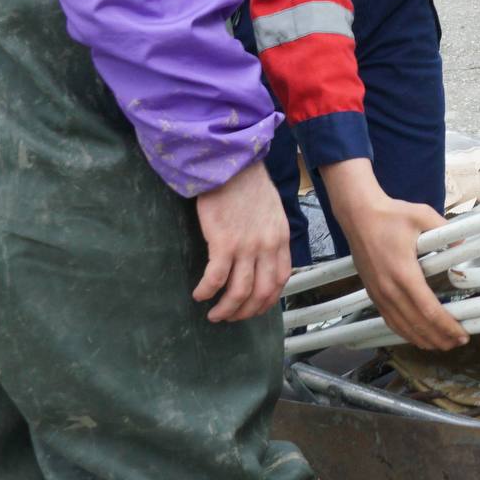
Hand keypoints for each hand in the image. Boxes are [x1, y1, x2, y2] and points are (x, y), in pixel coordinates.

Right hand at [191, 164, 292, 321]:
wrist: (231, 163)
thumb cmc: (247, 183)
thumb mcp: (271, 211)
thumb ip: (269, 235)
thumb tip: (261, 256)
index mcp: (280, 238)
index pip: (280, 280)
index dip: (266, 301)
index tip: (252, 308)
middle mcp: (267, 246)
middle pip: (261, 293)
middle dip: (245, 312)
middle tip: (229, 317)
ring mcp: (247, 246)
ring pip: (239, 292)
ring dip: (225, 309)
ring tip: (213, 314)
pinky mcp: (224, 242)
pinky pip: (216, 278)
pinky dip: (206, 291)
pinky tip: (198, 294)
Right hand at [321, 160, 467, 349]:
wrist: (358, 215)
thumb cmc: (389, 215)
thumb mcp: (422, 216)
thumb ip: (445, 232)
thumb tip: (462, 246)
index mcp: (404, 273)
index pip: (428, 310)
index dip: (446, 326)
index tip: (461, 333)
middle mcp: (389, 288)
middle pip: (417, 325)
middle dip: (439, 338)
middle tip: (457, 343)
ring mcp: (379, 293)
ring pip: (402, 327)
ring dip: (423, 340)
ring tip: (440, 345)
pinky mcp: (373, 293)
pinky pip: (390, 320)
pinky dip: (405, 332)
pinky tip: (416, 336)